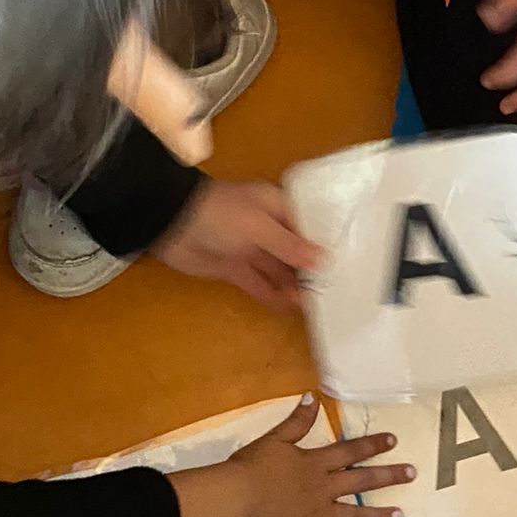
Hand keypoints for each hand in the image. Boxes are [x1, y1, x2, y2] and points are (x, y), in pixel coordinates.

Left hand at [152, 180, 321, 310]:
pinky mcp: (234, 268)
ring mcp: (249, 249)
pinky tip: (290, 308)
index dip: (323, 245)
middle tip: (334, 292)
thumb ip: (289, 246)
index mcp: (276, 207)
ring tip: (315, 304)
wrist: (170, 223)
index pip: (307, 227)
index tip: (346, 264)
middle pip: (294, 252)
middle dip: (310, 270)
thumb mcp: (259, 226)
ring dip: (294, 285)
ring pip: (278, 270)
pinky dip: (272, 295)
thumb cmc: (220, 214)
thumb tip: (323, 260)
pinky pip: (258, 283)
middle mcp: (266, 228)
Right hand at [176, 397, 413, 516]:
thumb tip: (312, 398)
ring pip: (355, 516)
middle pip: (361, 480)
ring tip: (400, 516)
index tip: (394, 441)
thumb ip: (297, 421)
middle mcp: (323, 489)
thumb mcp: (274, 438)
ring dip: (379, 516)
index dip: (372, 445)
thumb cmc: (251, 467)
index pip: (350, 451)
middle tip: (412, 473)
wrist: (236, 498)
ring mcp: (318, 516)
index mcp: (315, 464)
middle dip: (388, 476)